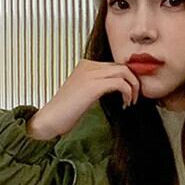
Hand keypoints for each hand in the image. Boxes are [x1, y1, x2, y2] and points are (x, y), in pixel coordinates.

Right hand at [26, 59, 141, 138]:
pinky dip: (127, 93)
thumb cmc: (66, 113)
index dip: (128, 78)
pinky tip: (124, 105)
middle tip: (134, 98)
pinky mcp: (93, 86)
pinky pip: (120, 83)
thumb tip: (118, 91)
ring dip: (133, 88)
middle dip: (134, 82)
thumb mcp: (85, 95)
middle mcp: (88, 66)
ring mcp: (90, 74)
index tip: (131, 94)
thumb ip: (98, 88)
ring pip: (124, 71)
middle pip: (122, 65)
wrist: (50, 120)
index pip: (115, 65)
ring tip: (130, 102)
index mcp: (86, 66)